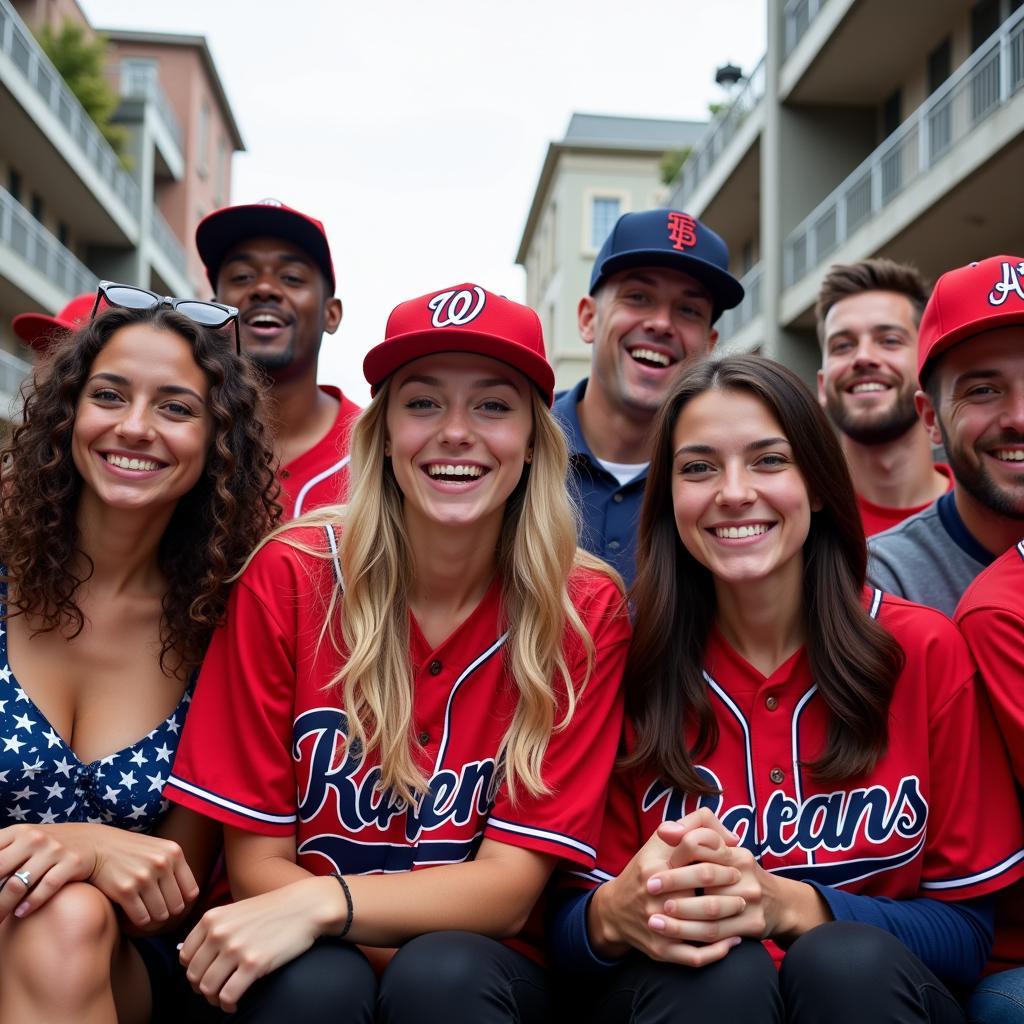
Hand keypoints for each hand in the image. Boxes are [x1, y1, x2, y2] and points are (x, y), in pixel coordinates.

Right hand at [0, 824, 196, 927]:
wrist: (96, 846)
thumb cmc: (130, 852)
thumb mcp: (159, 850)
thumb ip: (176, 869)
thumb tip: (192, 899)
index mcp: (174, 852)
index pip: (191, 892)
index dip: (181, 903)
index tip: (169, 904)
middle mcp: (162, 863)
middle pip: (176, 907)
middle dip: (165, 912)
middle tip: (152, 910)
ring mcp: (144, 876)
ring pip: (160, 916)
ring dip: (151, 918)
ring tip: (142, 911)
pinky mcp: (126, 890)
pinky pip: (142, 919)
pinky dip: (137, 921)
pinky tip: (130, 913)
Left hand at [0, 824, 93, 920]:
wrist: (94, 843)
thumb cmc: (48, 848)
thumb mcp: (24, 842)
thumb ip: (2, 854)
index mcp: (17, 831)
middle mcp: (34, 838)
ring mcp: (54, 850)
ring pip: (18, 883)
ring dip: (3, 906)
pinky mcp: (71, 863)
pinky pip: (45, 887)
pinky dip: (30, 903)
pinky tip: (20, 912)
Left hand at [181, 876, 342, 1012]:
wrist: (304, 907)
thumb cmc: (272, 910)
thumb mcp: (236, 911)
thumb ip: (215, 929)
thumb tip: (194, 956)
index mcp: (212, 919)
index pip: (185, 956)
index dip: (193, 971)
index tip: (206, 975)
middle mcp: (219, 933)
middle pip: (194, 975)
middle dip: (202, 988)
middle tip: (215, 990)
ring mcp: (236, 949)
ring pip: (208, 988)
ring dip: (214, 999)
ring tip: (225, 998)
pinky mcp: (253, 964)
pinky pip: (228, 996)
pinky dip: (228, 1005)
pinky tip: (235, 1003)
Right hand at [589, 808, 742, 965]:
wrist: (615, 910)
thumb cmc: (646, 871)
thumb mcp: (661, 841)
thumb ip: (695, 826)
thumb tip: (732, 837)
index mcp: (656, 866)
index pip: (695, 851)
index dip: (721, 856)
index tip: (734, 862)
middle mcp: (655, 896)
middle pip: (705, 898)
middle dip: (731, 893)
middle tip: (744, 889)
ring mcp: (659, 925)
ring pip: (705, 930)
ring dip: (730, 921)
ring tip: (741, 909)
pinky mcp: (661, 950)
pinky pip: (697, 956)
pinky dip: (719, 951)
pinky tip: (733, 940)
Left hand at [650, 823, 828, 947]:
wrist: (778, 904)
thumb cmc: (737, 876)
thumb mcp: (723, 852)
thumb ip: (695, 834)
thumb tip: (665, 830)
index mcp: (734, 852)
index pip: (703, 842)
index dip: (677, 853)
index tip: (653, 866)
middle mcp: (745, 873)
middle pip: (705, 874)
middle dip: (674, 881)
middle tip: (650, 888)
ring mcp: (750, 900)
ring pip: (709, 909)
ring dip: (679, 915)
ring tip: (654, 919)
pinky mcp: (753, 924)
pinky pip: (718, 934)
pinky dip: (693, 936)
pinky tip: (674, 938)